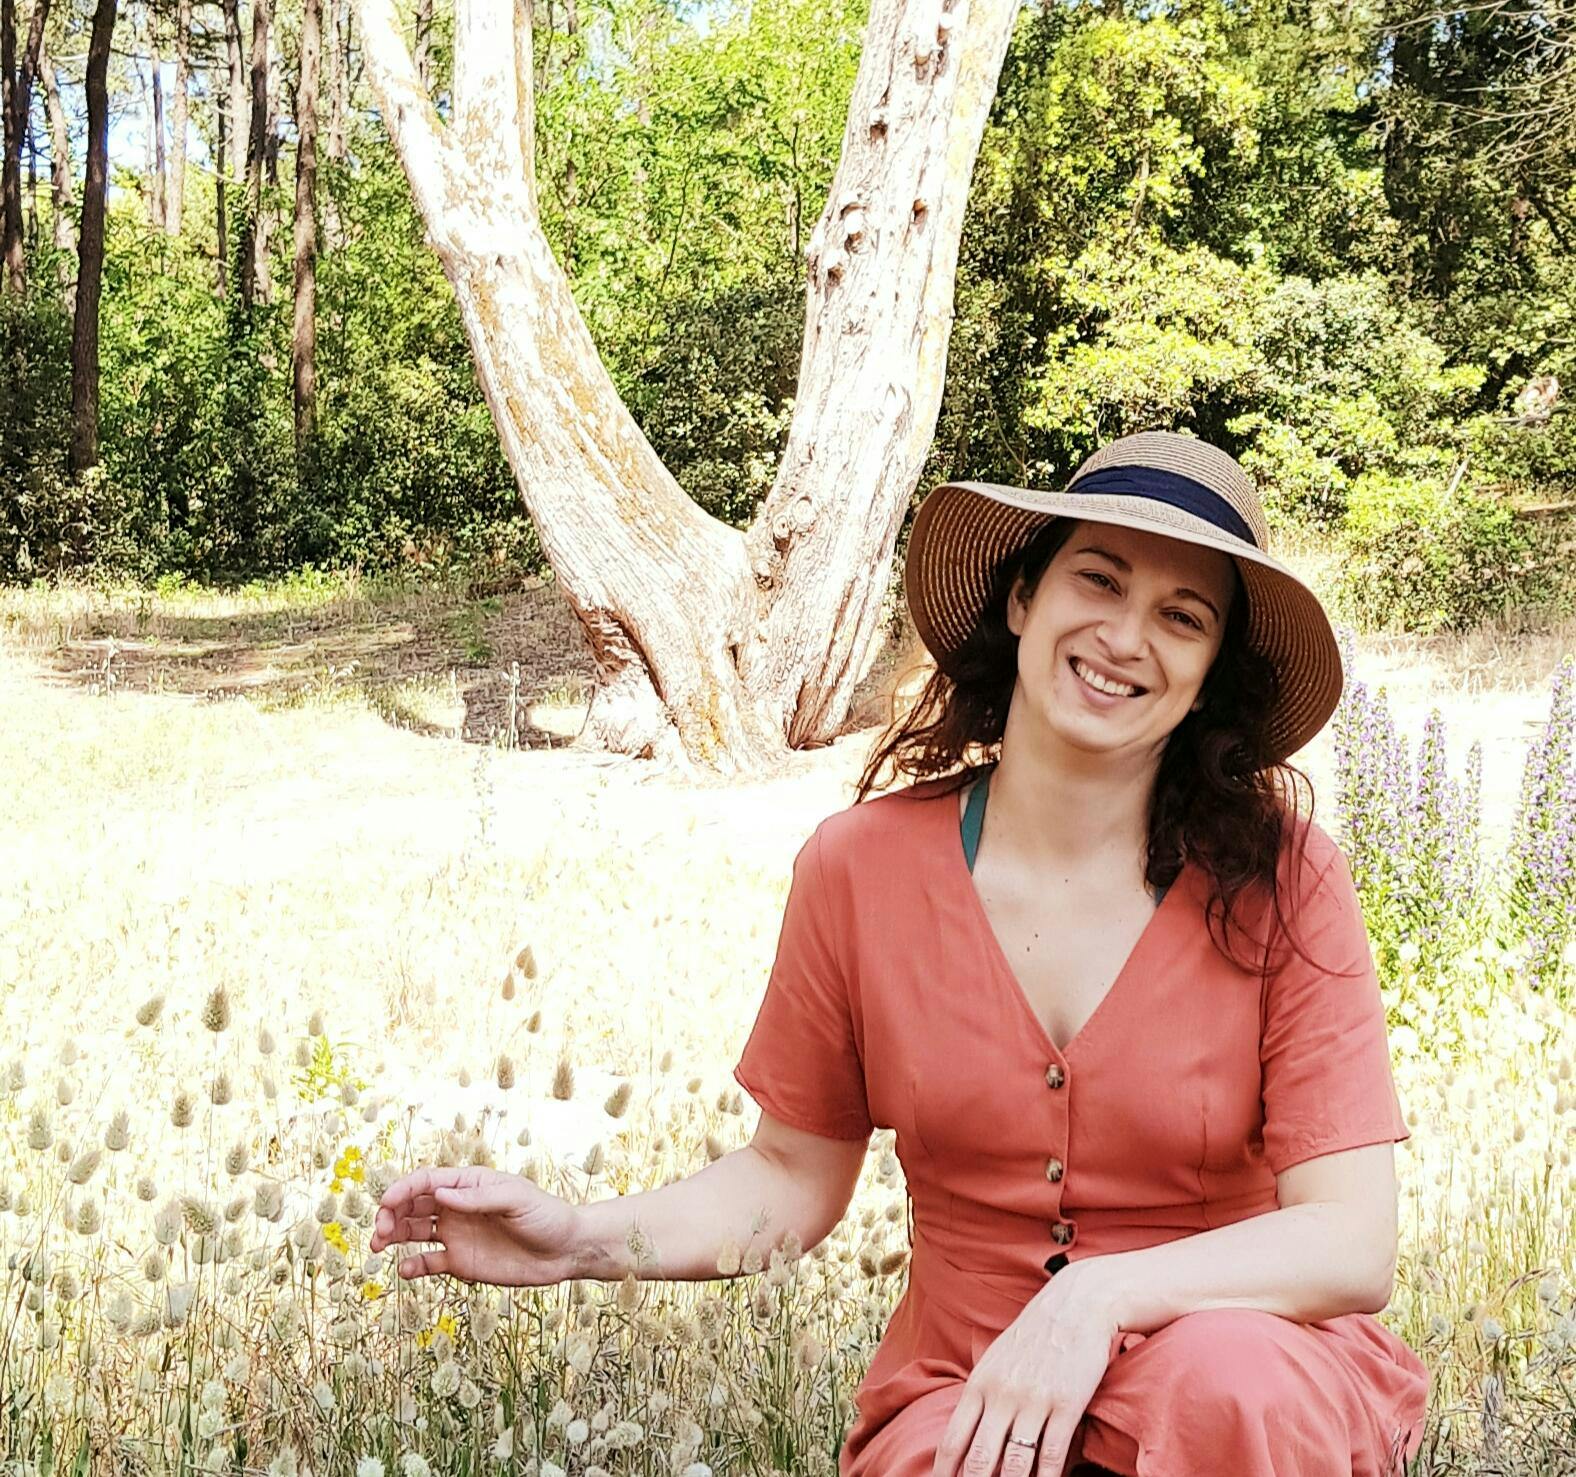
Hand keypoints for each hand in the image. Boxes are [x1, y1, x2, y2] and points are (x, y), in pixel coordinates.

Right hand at [369, 1166, 584, 1286]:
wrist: (565, 1251)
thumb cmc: (546, 1216)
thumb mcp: (516, 1199)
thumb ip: (478, 1198)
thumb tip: (440, 1194)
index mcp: (469, 1185)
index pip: (427, 1181)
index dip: (403, 1189)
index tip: (387, 1203)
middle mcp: (457, 1207)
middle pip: (412, 1205)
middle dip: (390, 1213)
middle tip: (381, 1230)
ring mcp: (456, 1234)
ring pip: (413, 1231)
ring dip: (392, 1236)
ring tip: (378, 1246)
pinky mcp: (461, 1262)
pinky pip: (428, 1262)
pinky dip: (413, 1266)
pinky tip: (404, 1270)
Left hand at [931, 1274, 1121, 1476]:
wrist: (1076, 1305)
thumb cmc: (1034, 1334)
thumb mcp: (997, 1359)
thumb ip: (982, 1395)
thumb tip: (968, 1434)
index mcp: (980, 1383)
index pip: (953, 1440)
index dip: (945, 1473)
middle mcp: (1002, 1394)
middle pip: (980, 1460)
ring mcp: (1034, 1401)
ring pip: (1015, 1465)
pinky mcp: (1067, 1405)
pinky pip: (1051, 1455)